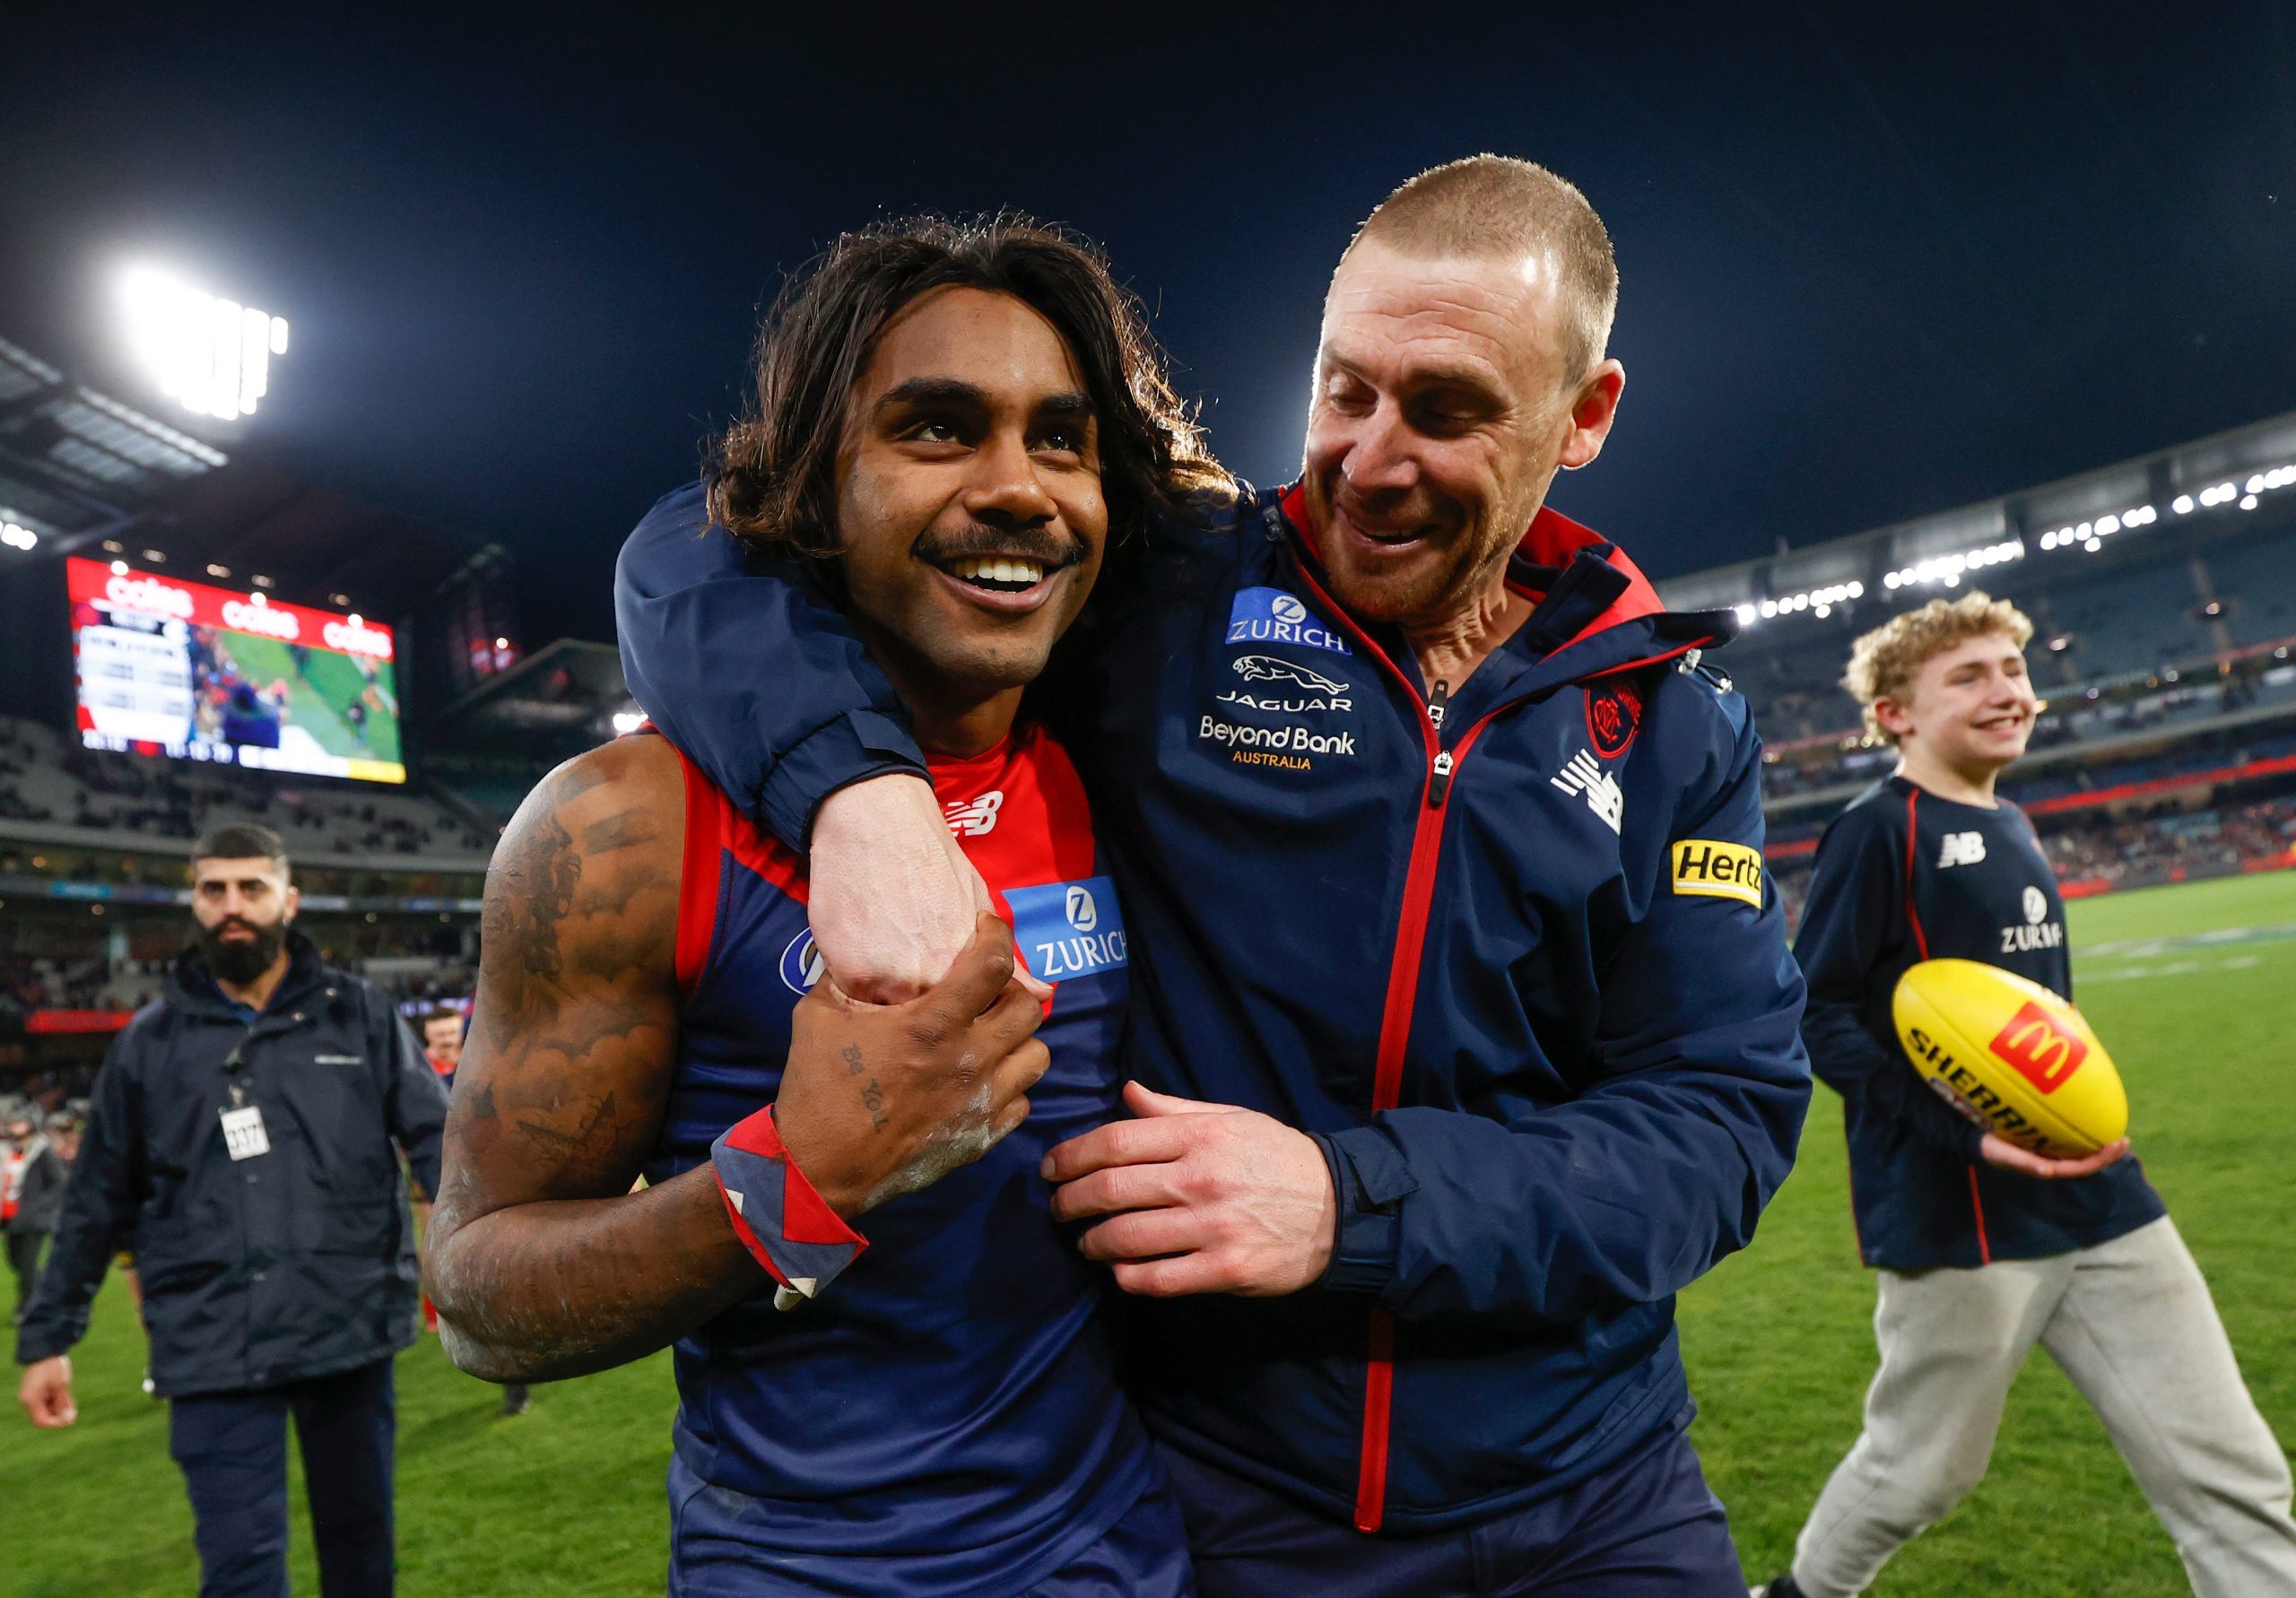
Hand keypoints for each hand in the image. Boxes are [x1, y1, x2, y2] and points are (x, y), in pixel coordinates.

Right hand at [19, 1356, 75, 1427]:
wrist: (46, 1347)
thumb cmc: (52, 1366)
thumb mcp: (61, 1385)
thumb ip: (63, 1403)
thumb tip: (67, 1420)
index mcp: (30, 1400)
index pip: (42, 1421)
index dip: (57, 1423)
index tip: (70, 1418)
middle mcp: (28, 1399)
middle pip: (44, 1416)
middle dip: (59, 1415)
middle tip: (73, 1409)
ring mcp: (31, 1394)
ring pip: (46, 1409)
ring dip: (59, 1408)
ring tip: (70, 1399)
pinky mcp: (36, 1390)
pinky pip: (45, 1401)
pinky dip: (56, 1401)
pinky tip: (66, 1395)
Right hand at [774, 913, 1050, 1216]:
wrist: (819, 1167)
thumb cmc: (816, 1086)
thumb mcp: (818, 1013)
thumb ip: (845, 975)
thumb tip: (856, 948)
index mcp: (932, 1024)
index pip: (994, 964)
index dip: (997, 935)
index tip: (985, 928)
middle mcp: (969, 1060)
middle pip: (1029, 1009)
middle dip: (1013, 989)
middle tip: (988, 990)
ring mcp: (980, 1102)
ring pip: (1038, 1056)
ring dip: (1018, 1039)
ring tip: (991, 1035)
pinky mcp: (981, 1137)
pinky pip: (1022, 1100)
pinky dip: (1010, 1084)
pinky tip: (981, 1079)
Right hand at [811, 775, 1044, 1002]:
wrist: (876, 824)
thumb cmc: (932, 861)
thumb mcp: (977, 905)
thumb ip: (1005, 960)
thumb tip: (1043, 995)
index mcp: (969, 971)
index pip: (972, 1021)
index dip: (960, 1011)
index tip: (950, 991)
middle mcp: (931, 984)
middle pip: (929, 1026)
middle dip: (923, 1015)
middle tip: (912, 974)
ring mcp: (888, 982)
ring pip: (890, 1020)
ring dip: (890, 1008)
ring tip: (887, 964)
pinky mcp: (849, 975)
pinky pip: (855, 1002)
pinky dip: (858, 991)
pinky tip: (862, 958)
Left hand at [1045, 1082, 1336, 1296]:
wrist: (1340, 1208)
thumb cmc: (1278, 1158)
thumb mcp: (1232, 1119)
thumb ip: (1175, 1110)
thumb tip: (1127, 1092)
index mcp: (1200, 1136)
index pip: (1115, 1142)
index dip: (1072, 1156)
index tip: (1052, 1168)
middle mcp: (1201, 1178)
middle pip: (1110, 1189)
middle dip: (1070, 1201)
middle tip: (1057, 1208)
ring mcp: (1212, 1226)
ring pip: (1126, 1236)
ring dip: (1092, 1241)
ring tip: (1086, 1241)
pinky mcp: (1225, 1269)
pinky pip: (1157, 1277)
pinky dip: (1127, 1275)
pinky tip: (1120, 1268)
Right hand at [1981, 1133, 2129, 1179]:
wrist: (1974, 1136)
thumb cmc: (1989, 1147)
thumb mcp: (2004, 1154)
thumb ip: (2025, 1163)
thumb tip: (2048, 1172)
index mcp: (2047, 1166)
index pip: (2081, 1167)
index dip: (2100, 1160)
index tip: (2116, 1144)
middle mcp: (2052, 1160)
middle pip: (2086, 1161)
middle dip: (2107, 1153)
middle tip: (2124, 1139)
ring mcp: (2049, 1150)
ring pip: (2080, 1150)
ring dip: (2098, 1143)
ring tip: (2114, 1130)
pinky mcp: (2043, 1138)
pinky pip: (2069, 1137)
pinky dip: (2082, 1131)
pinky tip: (2089, 1118)